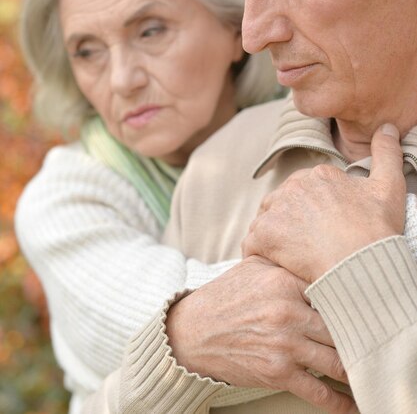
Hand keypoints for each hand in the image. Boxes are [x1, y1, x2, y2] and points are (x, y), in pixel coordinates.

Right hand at [166, 255, 355, 413]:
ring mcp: (284, 344)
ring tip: (370, 369)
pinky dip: (340, 402)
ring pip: (336, 360)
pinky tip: (353, 404)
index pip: (332, 291)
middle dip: (360, 335)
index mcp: (283, 282)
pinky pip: (318, 391)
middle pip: (340, 327)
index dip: (353, 301)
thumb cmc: (227, 296)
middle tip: (377, 338)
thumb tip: (316, 254)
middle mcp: (287, 312)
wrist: (194, 331)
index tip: (369, 307)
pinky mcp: (277, 373)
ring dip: (356, 369)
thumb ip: (285, 261)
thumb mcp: (253, 268)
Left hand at [242, 124, 405, 281]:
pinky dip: (259, 253)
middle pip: (284, 203)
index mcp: (320, 175)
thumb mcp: (389, 186)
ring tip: (291, 254)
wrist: (362, 264)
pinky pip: (252, 242)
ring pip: (266, 220)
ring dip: (274, 235)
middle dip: (291, 221)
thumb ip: (386, 154)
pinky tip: (274, 263)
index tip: (323, 228)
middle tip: (307, 244)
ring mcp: (278, 209)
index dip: (313, 211)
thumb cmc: (377, 230)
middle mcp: (295, 186)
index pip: (306, 189)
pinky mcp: (265, 233)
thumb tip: (387, 126)